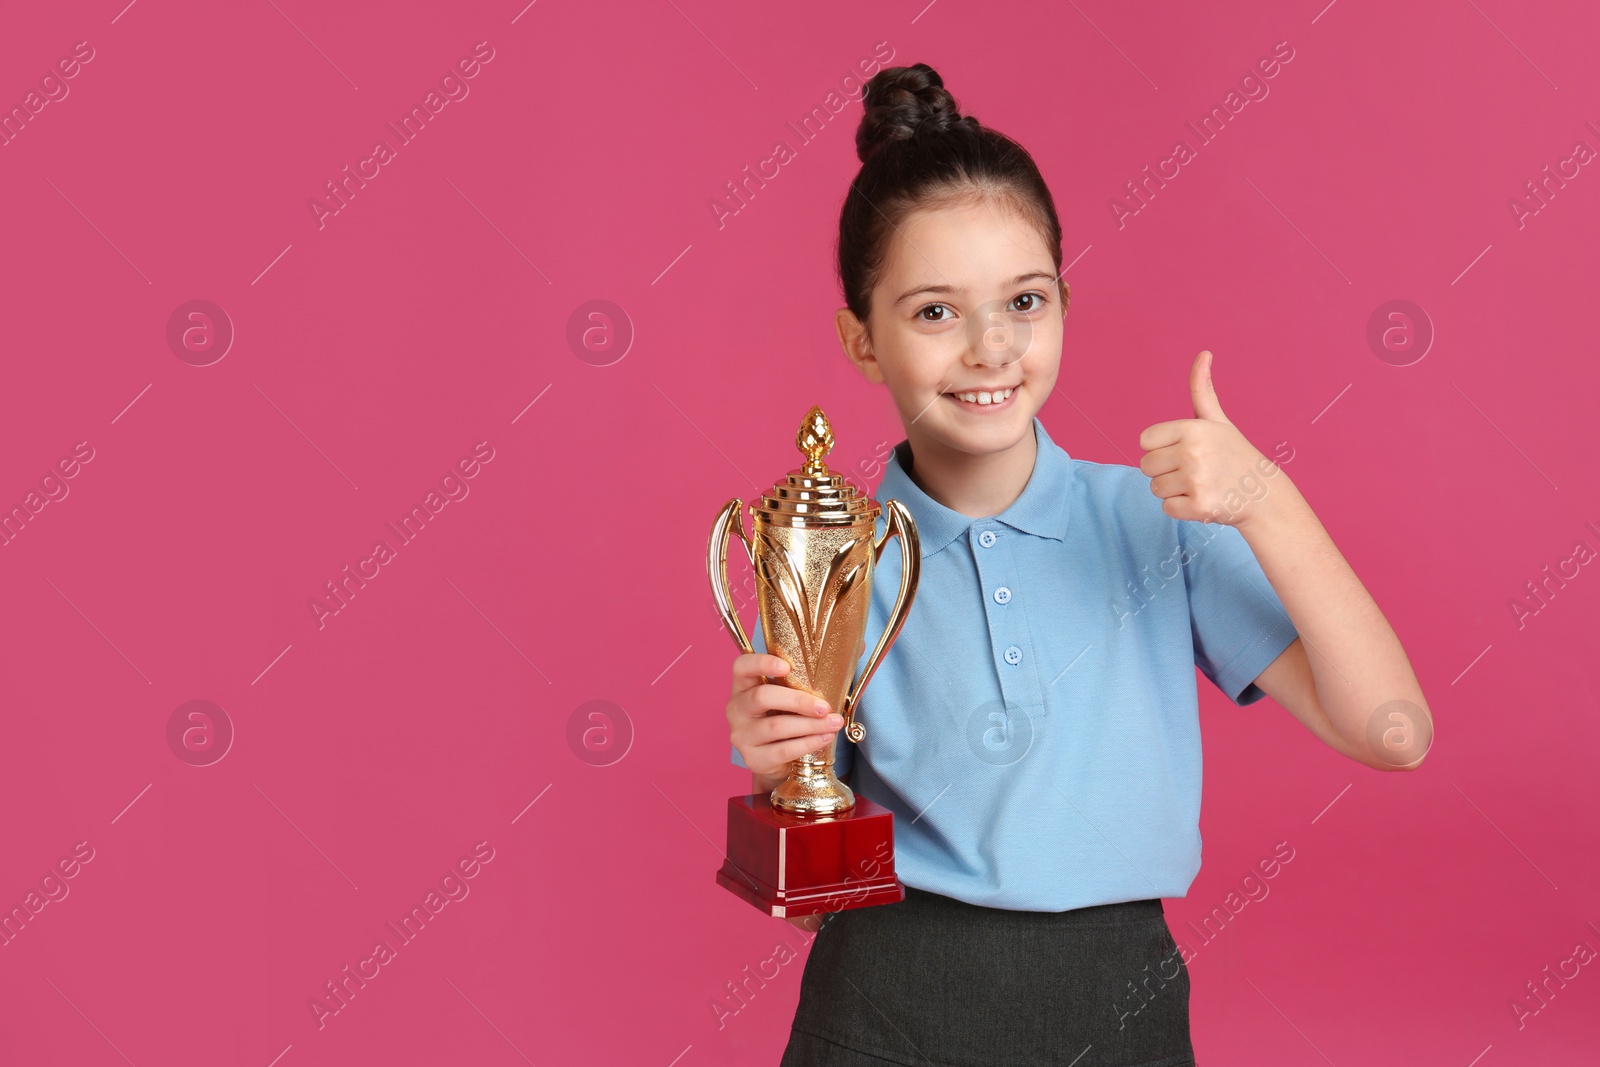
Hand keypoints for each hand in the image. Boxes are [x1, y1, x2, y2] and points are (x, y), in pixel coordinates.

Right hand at [727, 653, 843, 778]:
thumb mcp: (795, 692)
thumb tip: (857, 646)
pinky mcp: (753, 758)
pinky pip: (782, 750)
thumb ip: (818, 671)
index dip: (761, 663)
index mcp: (744, 685)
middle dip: (798, 701)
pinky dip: (807, 743)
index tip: (787, 666)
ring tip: (834, 723)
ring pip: (776, 726)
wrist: (777, 759)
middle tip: (825, 706)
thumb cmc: (786, 716)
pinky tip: (825, 737)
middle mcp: (736, 708)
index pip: (742, 666)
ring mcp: (741, 735)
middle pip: (762, 697)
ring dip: (810, 725)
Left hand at [1137, 350, 1273, 528]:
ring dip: (1174, 491)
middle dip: (1166, 471)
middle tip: (1195, 471)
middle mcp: (1193, 452)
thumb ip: (1202, 390)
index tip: (1184, 451)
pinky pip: (1167, 509)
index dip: (1161, 448)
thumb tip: (1204, 353)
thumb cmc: (1234, 454)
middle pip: (1146, 466)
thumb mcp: (1217, 421)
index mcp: (1193, 428)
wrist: (1263, 495)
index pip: (1145, 441)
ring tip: (1201, 485)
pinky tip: (1204, 501)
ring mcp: (1196, 480)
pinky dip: (1182, 509)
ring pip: (1155, 489)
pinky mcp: (1199, 507)